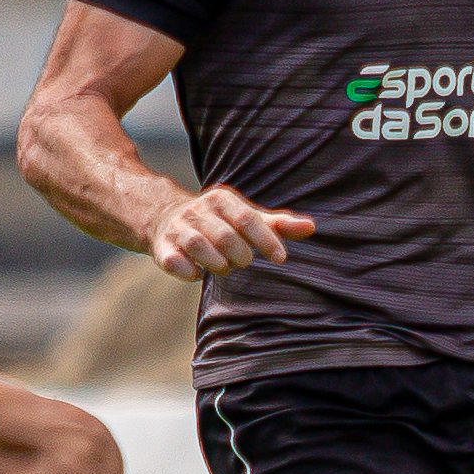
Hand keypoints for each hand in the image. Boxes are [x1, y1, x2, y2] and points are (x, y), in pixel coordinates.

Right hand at [147, 187, 317, 280]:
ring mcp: (178, 230)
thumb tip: (312, 228)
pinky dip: (190, 272)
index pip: (248, 219)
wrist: (166, 218)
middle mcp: (197, 211)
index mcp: (221, 200)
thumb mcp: (248, 218)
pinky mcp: (162, 248)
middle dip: (241, 256)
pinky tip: (198, 273)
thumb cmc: (220, 223)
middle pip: (226, 237)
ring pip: (199, 247)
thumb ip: (278, 224)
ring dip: (218, 264)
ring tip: (224, 267)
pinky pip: (175, 263)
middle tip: (243, 261)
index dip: (266, 240)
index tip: (280, 258)